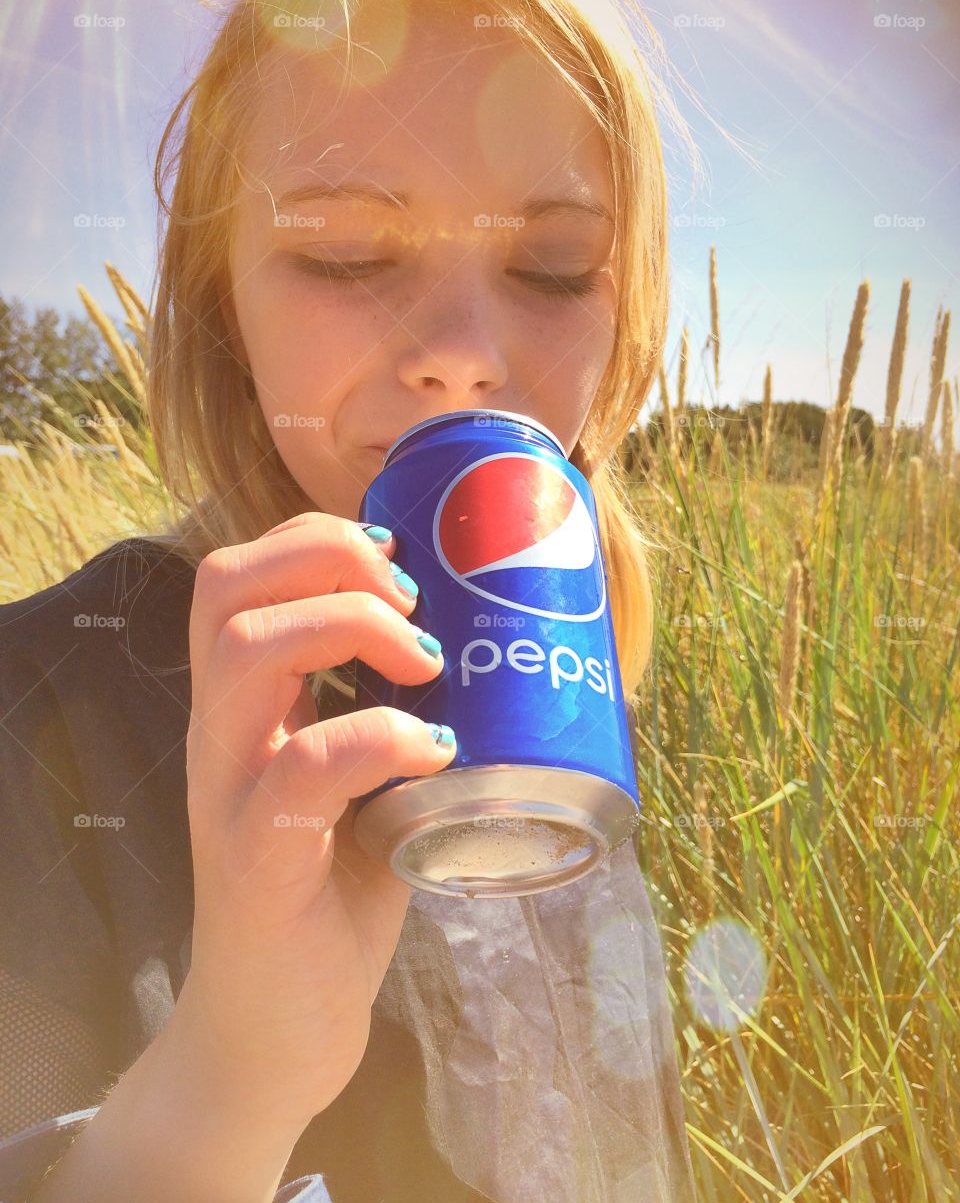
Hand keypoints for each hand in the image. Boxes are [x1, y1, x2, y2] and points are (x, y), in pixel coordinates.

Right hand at [174, 512, 454, 1126]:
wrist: (279, 1026)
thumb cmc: (332, 888)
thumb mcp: (359, 780)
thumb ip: (391, 714)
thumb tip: (497, 650)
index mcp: (245, 705)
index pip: (239, 574)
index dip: (317, 538)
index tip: (400, 561)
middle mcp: (222, 733)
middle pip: (227, 585)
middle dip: (330, 557)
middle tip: (412, 600)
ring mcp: (231, 792)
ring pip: (249, 651)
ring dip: (352, 628)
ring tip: (424, 663)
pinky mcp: (257, 861)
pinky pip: (305, 769)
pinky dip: (382, 739)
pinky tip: (436, 755)